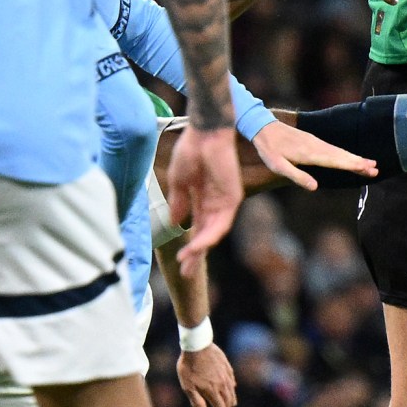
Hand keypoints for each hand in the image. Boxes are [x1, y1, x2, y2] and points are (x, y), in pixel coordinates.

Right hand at [162, 123, 242, 284]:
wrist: (205, 132)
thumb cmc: (191, 150)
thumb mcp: (179, 181)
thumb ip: (178, 203)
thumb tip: (174, 223)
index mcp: (202, 199)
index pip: (196, 228)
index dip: (189, 246)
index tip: (179, 262)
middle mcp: (215, 203)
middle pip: (205, 235)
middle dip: (196, 255)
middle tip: (186, 274)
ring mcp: (225, 202)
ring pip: (213, 233)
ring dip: (200, 249)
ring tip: (187, 263)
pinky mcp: (232, 198)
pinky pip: (220, 223)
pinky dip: (208, 236)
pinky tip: (197, 246)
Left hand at [178, 342, 236, 406]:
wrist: (197, 345)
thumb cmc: (189, 366)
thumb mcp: (187, 386)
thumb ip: (196, 401)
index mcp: (212, 391)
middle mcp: (221, 384)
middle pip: (228, 399)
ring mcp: (225, 374)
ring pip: (231, 389)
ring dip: (232, 397)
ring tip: (232, 402)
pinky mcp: (226, 365)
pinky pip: (231, 378)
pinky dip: (232, 384)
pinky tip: (232, 385)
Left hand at [249, 120, 376, 190]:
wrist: (263, 127)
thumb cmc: (269, 150)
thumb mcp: (278, 166)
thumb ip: (297, 176)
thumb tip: (315, 188)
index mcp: (310, 154)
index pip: (336, 161)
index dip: (353, 165)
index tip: (368, 169)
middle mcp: (316, 146)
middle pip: (342, 156)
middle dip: (359, 162)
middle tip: (376, 169)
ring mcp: (315, 142)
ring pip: (339, 152)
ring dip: (355, 158)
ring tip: (369, 164)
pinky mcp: (313, 141)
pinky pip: (333, 148)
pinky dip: (344, 154)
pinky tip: (349, 157)